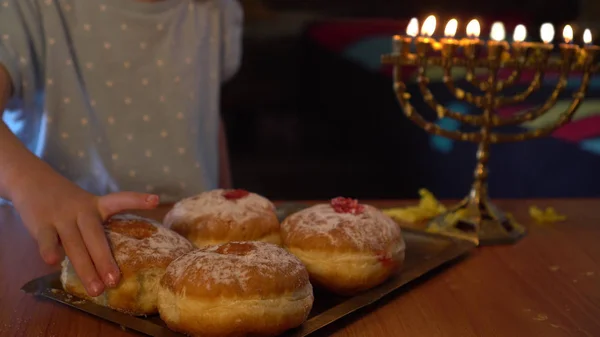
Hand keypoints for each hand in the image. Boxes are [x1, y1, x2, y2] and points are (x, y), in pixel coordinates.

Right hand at [11, 174, 158, 296]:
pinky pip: (47, 239)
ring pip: (74, 244)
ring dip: (85, 267)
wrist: (31, 179)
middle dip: (105, 260)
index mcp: (96, 205)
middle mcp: (82, 210)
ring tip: (95, 288)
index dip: (137, 200)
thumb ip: (96, 227)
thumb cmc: (66, 201)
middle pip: (96, 236)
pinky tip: (54, 262)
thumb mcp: (86, 206)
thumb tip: (110, 262)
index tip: (156, 200)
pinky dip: (49, 250)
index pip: (119, 200)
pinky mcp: (41, 223)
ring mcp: (61, 217)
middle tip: (115, 281)